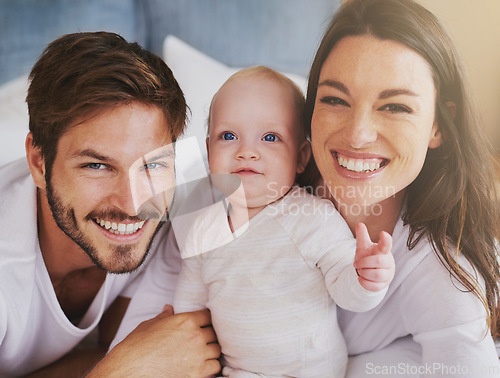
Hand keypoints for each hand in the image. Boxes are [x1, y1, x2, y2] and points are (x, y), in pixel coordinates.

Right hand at [87, 306, 220, 376]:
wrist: (129, 370)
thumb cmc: (137, 347)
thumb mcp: (150, 325)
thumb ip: (165, 316)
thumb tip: (169, 309)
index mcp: (185, 321)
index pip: (208, 316)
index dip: (205, 320)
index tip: (203, 324)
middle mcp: (195, 336)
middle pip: (214, 333)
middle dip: (208, 336)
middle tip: (201, 340)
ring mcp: (198, 355)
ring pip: (216, 350)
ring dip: (210, 351)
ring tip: (202, 353)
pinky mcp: (197, 373)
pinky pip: (214, 367)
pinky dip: (210, 366)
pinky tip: (202, 366)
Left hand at [353, 223, 394, 291]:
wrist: (369, 272)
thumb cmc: (368, 256)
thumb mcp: (364, 246)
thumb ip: (362, 236)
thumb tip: (360, 224)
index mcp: (383, 250)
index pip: (387, 244)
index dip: (386, 239)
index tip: (383, 233)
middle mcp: (388, 262)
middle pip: (379, 261)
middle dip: (364, 263)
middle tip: (356, 264)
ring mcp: (388, 274)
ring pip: (377, 275)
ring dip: (364, 273)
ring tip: (359, 271)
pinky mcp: (384, 285)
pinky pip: (374, 286)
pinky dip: (364, 282)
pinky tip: (360, 279)